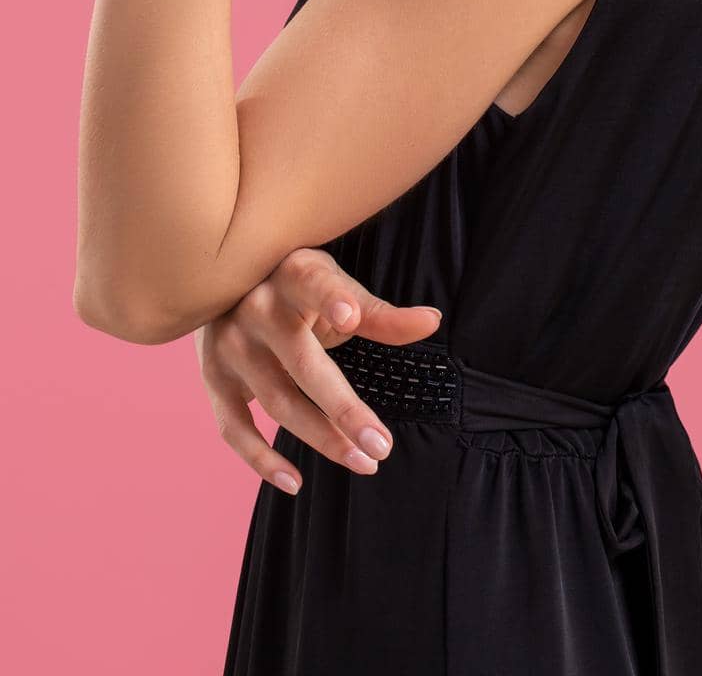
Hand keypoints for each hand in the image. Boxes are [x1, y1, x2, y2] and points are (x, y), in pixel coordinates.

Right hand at [194, 246, 443, 492]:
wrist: (226, 284)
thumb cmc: (297, 285)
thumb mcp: (335, 285)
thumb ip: (379, 313)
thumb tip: (433, 321)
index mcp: (292, 274)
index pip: (314, 285)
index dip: (331, 298)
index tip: (351, 317)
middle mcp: (255, 309)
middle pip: (302, 365)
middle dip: (344, 409)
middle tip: (382, 446)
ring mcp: (229, 346)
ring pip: (276, 402)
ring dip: (321, 438)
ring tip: (364, 461)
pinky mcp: (213, 379)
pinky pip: (233, 427)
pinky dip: (260, 459)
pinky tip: (295, 481)